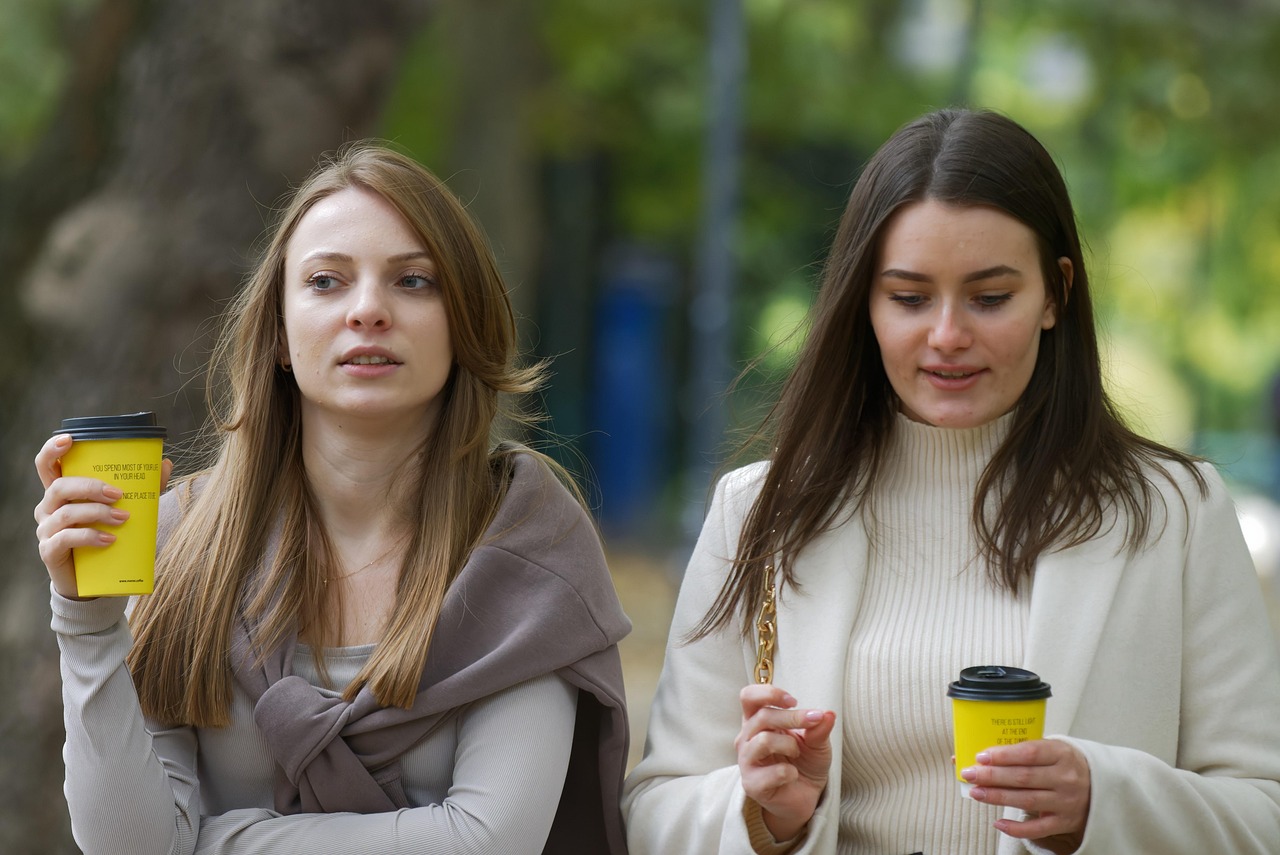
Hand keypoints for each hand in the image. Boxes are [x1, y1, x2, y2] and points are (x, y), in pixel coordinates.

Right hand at [33, 434, 171, 598]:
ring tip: (123, 518)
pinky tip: (109, 540)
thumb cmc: (107, 536)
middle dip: (90, 487)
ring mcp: (46, 529)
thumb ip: (144, 488)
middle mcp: (48, 507)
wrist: (95, 579)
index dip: (52, 449)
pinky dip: (90, 536)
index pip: (46, 465)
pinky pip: (66, 538)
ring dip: (97, 512)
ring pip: (65, 512)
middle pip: (59, 486)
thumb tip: (165, 463)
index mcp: (62, 491)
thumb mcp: (126, 509)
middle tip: (119, 494)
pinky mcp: (49, 551)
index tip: (69, 440)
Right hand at [736, 683, 835, 841]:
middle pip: (762, 716)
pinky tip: (792, 775)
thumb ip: (819, 728)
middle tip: (813, 720)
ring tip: (797, 753)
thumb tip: (827, 714)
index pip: (749, 697)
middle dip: (792, 717)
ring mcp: (747, 761)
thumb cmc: (804, 763)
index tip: (793, 701)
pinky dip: (790, 772)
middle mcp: (747, 738)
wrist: (804, 797)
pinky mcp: (752, 784)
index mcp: (757, 721)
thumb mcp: (817, 743)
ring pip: (764, 741)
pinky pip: (773, 772)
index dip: (768, 693)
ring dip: (789, 744)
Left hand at [961, 738, 1090, 852]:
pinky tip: (998, 822)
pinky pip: (1038, 828)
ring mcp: (1066, 802)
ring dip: (997, 797)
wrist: (1100, 786)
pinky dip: (1016, 828)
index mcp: (1062, 754)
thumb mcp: (1051, 749)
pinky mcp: (1064, 822)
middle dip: (992, 776)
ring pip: (1026, 801)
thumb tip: (981, 755)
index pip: (1029, 753)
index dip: (1003, 755)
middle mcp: (1066, 778)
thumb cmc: (1064, 763)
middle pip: (1023, 778)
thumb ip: (1020, 750)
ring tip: (976, 792)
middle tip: (969, 774)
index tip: (981, 757)